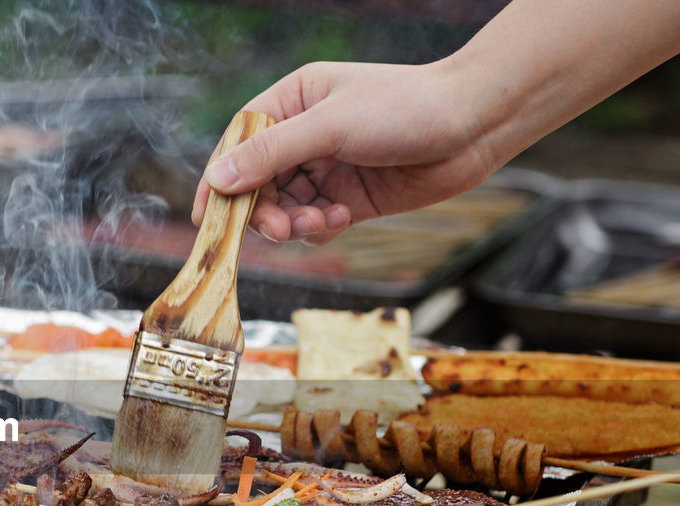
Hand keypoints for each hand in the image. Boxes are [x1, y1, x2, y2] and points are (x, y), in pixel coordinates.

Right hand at [192, 61, 494, 245]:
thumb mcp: (330, 126)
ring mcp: (326, 169)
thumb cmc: (405, 107)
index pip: (238, 145)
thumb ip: (271, 155)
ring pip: (284, 209)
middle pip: (257, 185)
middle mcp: (304, 136)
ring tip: (319, 223)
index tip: (205, 216)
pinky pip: (313, 224)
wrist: (474, 125)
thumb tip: (217, 180)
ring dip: (293, 224)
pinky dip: (319, 230)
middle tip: (278, 229)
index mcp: (292, 103)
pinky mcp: (349, 198)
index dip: (219, 180)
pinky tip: (340, 221)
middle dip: (262, 211)